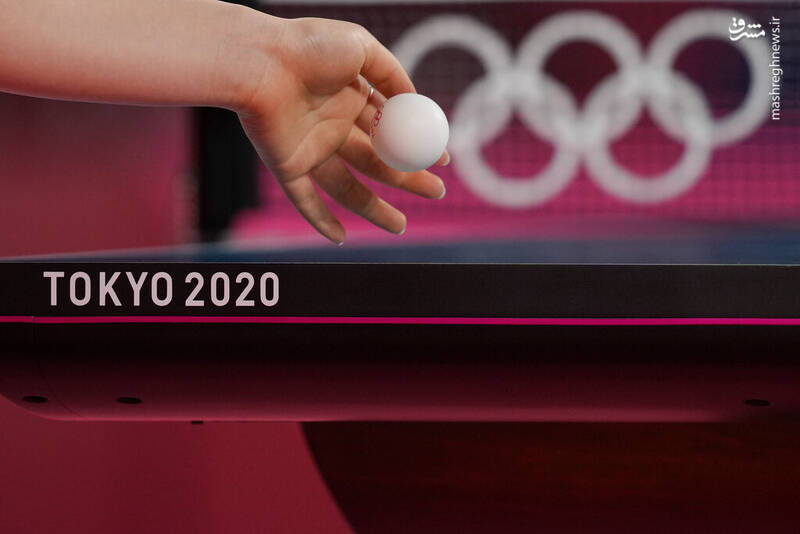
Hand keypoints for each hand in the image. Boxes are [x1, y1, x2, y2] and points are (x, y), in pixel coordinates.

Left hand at [235, 17, 447, 244]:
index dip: (417, 145)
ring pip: (347, 188)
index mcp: (351, 98)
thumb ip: (391, 73)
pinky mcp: (286, 166)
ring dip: (374, 208)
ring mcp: (309, 149)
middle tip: (435, 193)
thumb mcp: (360, 47)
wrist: (257, 61)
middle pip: (376, 162)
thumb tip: (414, 100)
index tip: (441, 161)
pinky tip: (340, 239)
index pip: (390, 129)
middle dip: (407, 180)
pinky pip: (305, 201)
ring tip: (401, 227)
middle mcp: (332, 126)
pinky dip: (320, 221)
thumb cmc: (308, 47)